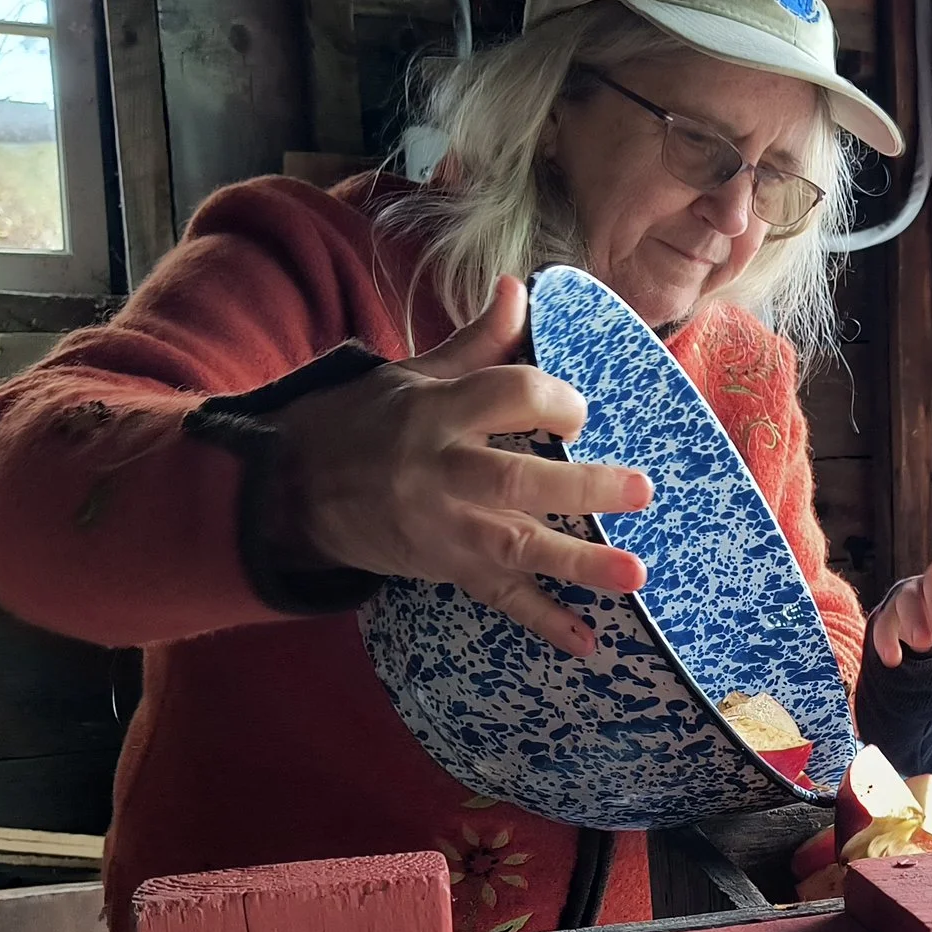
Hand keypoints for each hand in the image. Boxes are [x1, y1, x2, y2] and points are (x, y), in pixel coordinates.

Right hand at [266, 277, 652, 655]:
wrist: (289, 490)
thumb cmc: (362, 423)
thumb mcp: (412, 375)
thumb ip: (476, 343)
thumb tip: (519, 290)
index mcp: (437, 412)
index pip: (507, 394)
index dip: (553, 398)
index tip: (578, 411)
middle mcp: (441, 472)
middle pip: (517, 479)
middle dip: (582, 487)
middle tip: (642, 491)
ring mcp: (443, 527)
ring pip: (515, 546)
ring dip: (578, 563)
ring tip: (635, 575)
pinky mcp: (444, 567)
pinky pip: (497, 598)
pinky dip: (542, 622)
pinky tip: (586, 641)